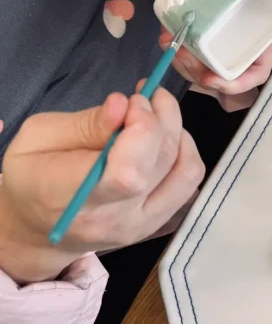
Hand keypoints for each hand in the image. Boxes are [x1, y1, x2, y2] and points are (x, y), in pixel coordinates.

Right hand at [0, 86, 203, 282]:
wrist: (38, 228)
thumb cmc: (32, 177)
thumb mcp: (38, 138)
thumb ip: (84, 123)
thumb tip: (122, 105)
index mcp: (71, 197)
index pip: (128, 174)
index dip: (143, 128)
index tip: (133, 101)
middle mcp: (113, 218)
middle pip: (161, 164)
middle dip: (161, 118)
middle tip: (146, 95)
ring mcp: (140, 224)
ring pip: (184, 171)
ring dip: (178, 131)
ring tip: (157, 111)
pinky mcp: (157, 222)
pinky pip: (188, 182)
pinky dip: (185, 151)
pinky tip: (166, 136)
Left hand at [161, 0, 271, 110]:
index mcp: (260, 39)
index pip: (256, 74)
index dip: (238, 84)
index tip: (213, 78)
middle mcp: (238, 48)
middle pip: (223, 77)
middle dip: (199, 73)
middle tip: (182, 53)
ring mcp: (215, 46)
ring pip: (200, 71)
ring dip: (182, 64)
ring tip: (170, 42)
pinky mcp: (195, 39)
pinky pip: (184, 57)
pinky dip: (172, 51)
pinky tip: (165, 36)